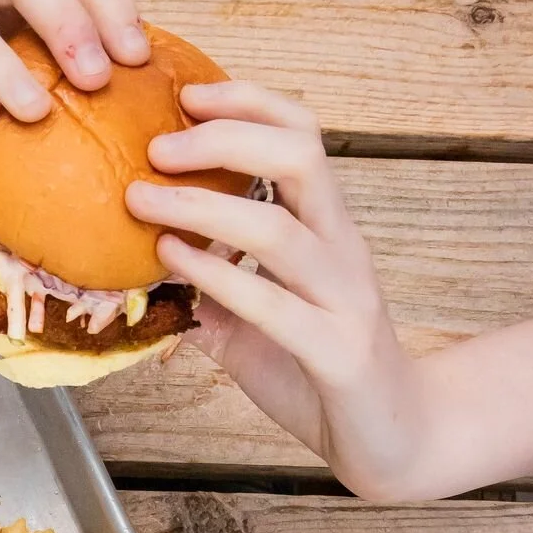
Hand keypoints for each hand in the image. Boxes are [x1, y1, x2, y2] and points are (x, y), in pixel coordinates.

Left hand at [124, 83, 426, 501]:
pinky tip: (175, 264)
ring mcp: (343, 298)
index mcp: (326, 228)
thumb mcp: (252, 324)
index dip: (248, 102)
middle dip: (223, 138)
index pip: (302, 134)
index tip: (185, 94)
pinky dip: (218, 279)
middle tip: (156, 145)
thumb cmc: (319, 372)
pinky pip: (274, 306)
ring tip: (143, 201)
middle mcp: (340, 249)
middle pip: (298, 157)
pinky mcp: (337, 352)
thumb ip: (207, 291)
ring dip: (202, 208)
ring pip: (278, 229)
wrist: (393, 438)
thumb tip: (139, 269)